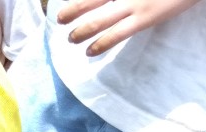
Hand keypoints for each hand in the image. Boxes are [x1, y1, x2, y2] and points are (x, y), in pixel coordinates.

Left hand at [57, 0, 201, 54]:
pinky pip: (118, 33)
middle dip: (74, 10)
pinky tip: (90, 52)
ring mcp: (136, 3)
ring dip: (82, 31)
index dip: (82, 1)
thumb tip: (114, 2)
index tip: (68, 7)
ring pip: (100, 20)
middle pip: (93, 0)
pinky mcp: (146, 17)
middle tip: (60, 19)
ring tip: (70, 39)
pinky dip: (101, 43)